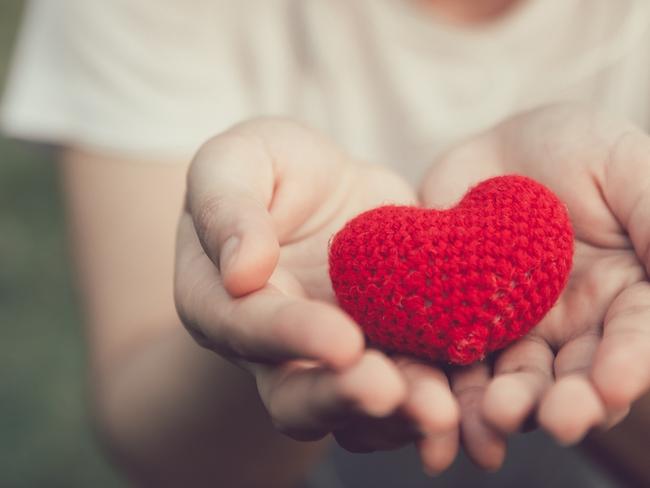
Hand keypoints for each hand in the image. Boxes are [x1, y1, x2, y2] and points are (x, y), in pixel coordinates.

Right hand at [174, 118, 458, 471]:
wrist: (320, 186)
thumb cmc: (267, 167)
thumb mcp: (236, 162)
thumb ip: (226, 208)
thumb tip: (240, 271)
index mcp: (221, 301)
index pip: (248, 328)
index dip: (292, 338)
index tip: (343, 342)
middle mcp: (271, 346)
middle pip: (296, 395)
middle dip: (344, 399)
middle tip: (391, 394)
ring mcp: (329, 356)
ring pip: (355, 408)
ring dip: (397, 416)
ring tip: (442, 411)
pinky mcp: (382, 347)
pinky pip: (405, 385)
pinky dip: (434, 396)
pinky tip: (468, 397)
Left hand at [419, 103, 649, 468]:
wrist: (495, 148)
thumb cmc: (573, 145)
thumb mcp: (625, 166)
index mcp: (626, 294)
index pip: (636, 338)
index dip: (628, 364)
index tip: (612, 386)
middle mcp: (575, 324)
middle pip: (575, 374)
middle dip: (567, 401)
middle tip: (554, 421)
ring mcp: (516, 327)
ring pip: (515, 377)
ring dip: (508, 405)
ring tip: (494, 420)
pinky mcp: (461, 321)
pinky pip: (455, 357)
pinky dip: (451, 386)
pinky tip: (444, 411)